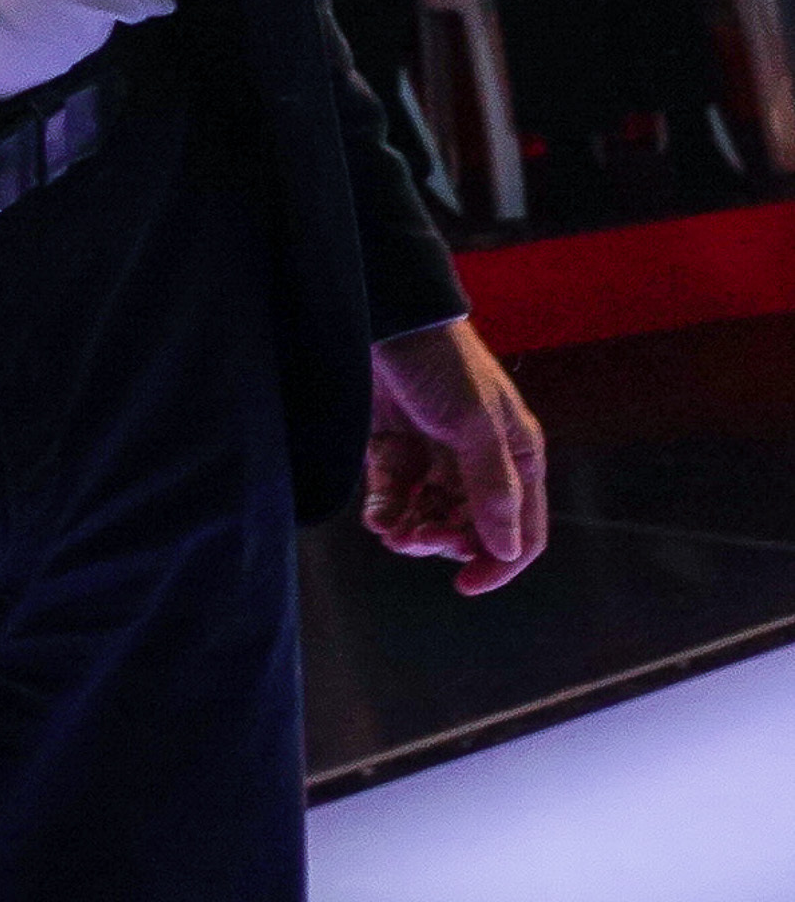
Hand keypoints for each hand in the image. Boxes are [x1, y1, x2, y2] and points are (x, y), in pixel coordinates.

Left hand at [361, 319, 547, 594]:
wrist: (384, 317)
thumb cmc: (441, 363)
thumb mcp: (473, 423)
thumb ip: (491, 486)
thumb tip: (505, 550)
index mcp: (517, 457)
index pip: (523, 530)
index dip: (500, 563)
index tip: (466, 584)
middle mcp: (480, 463)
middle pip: (472, 529)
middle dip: (447, 542)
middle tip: (419, 537)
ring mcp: (435, 458)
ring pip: (431, 518)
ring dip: (414, 533)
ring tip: (394, 532)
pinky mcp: (394, 449)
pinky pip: (396, 499)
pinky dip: (387, 514)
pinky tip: (378, 519)